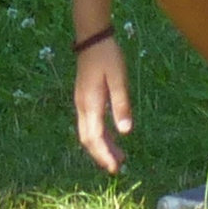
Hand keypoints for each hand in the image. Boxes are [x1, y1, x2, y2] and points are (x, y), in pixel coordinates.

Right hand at [73, 37, 132, 174]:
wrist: (92, 39)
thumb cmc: (108, 57)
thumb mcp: (119, 80)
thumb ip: (121, 105)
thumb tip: (125, 132)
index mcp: (91, 103)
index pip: (95, 137)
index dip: (104, 154)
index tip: (114, 168)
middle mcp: (83, 106)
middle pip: (88, 139)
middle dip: (101, 155)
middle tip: (118, 168)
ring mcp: (82, 102)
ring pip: (88, 132)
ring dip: (102, 147)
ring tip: (120, 158)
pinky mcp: (85, 99)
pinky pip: (90, 124)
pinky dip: (101, 136)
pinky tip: (113, 139)